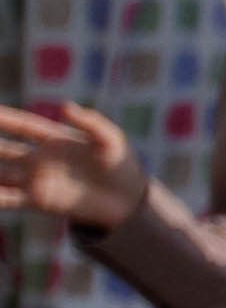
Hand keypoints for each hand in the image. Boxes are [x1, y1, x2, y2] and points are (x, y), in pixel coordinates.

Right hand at [0, 101, 144, 229]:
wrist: (130, 201)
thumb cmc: (122, 165)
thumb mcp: (111, 140)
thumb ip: (90, 123)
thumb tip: (66, 106)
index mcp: (54, 139)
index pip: (20, 125)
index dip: (2, 118)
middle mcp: (39, 158)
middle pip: (2, 147)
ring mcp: (37, 180)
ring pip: (0, 172)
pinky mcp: (40, 201)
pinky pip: (10, 198)